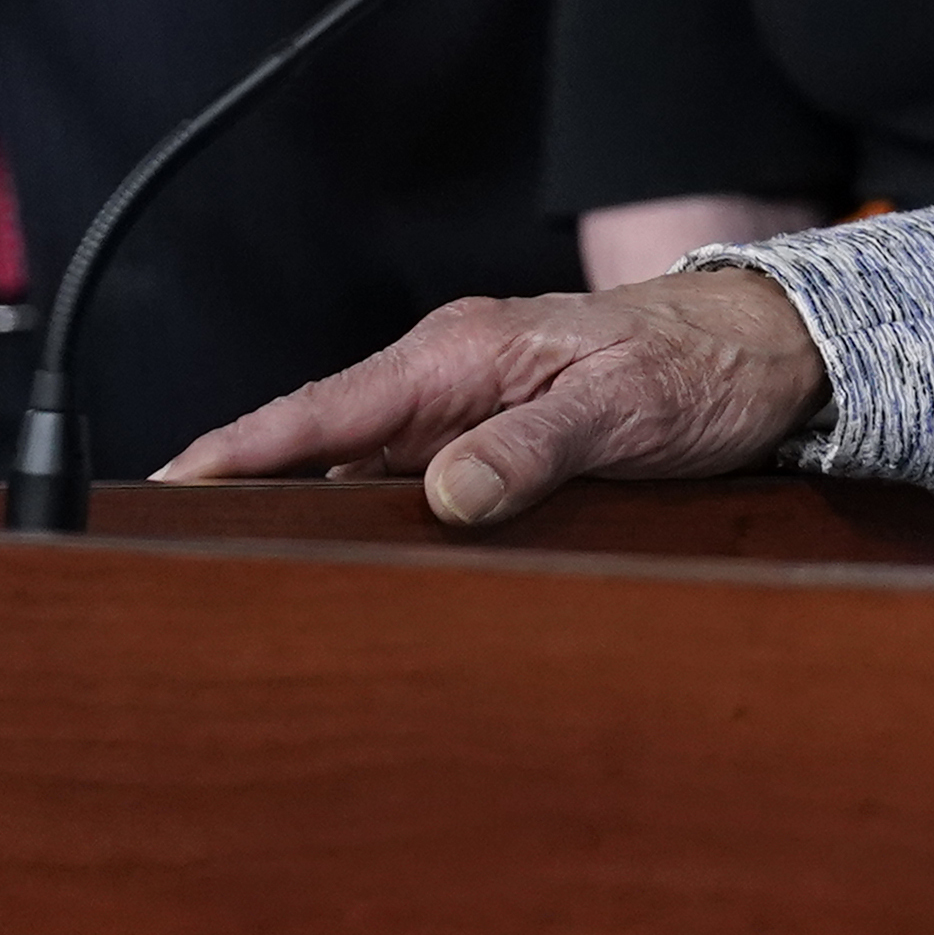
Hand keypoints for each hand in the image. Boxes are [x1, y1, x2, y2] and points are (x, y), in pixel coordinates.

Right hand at [154, 271, 831, 528]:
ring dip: (305, 518)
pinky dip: (369, 524)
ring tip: (235, 586)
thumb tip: (446, 494)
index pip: (323, 408)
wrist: (768, 348)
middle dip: (246, 494)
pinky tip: (347, 573)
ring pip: (359, 472)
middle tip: (170, 563)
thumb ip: (534, 448)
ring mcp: (465, 413)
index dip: (238, 451)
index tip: (165, 488)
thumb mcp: (625, 407)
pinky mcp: (492, 443)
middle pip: (320, 444)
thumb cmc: (701, 364)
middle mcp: (448, 380)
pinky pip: (407, 486)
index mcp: (461, 355)